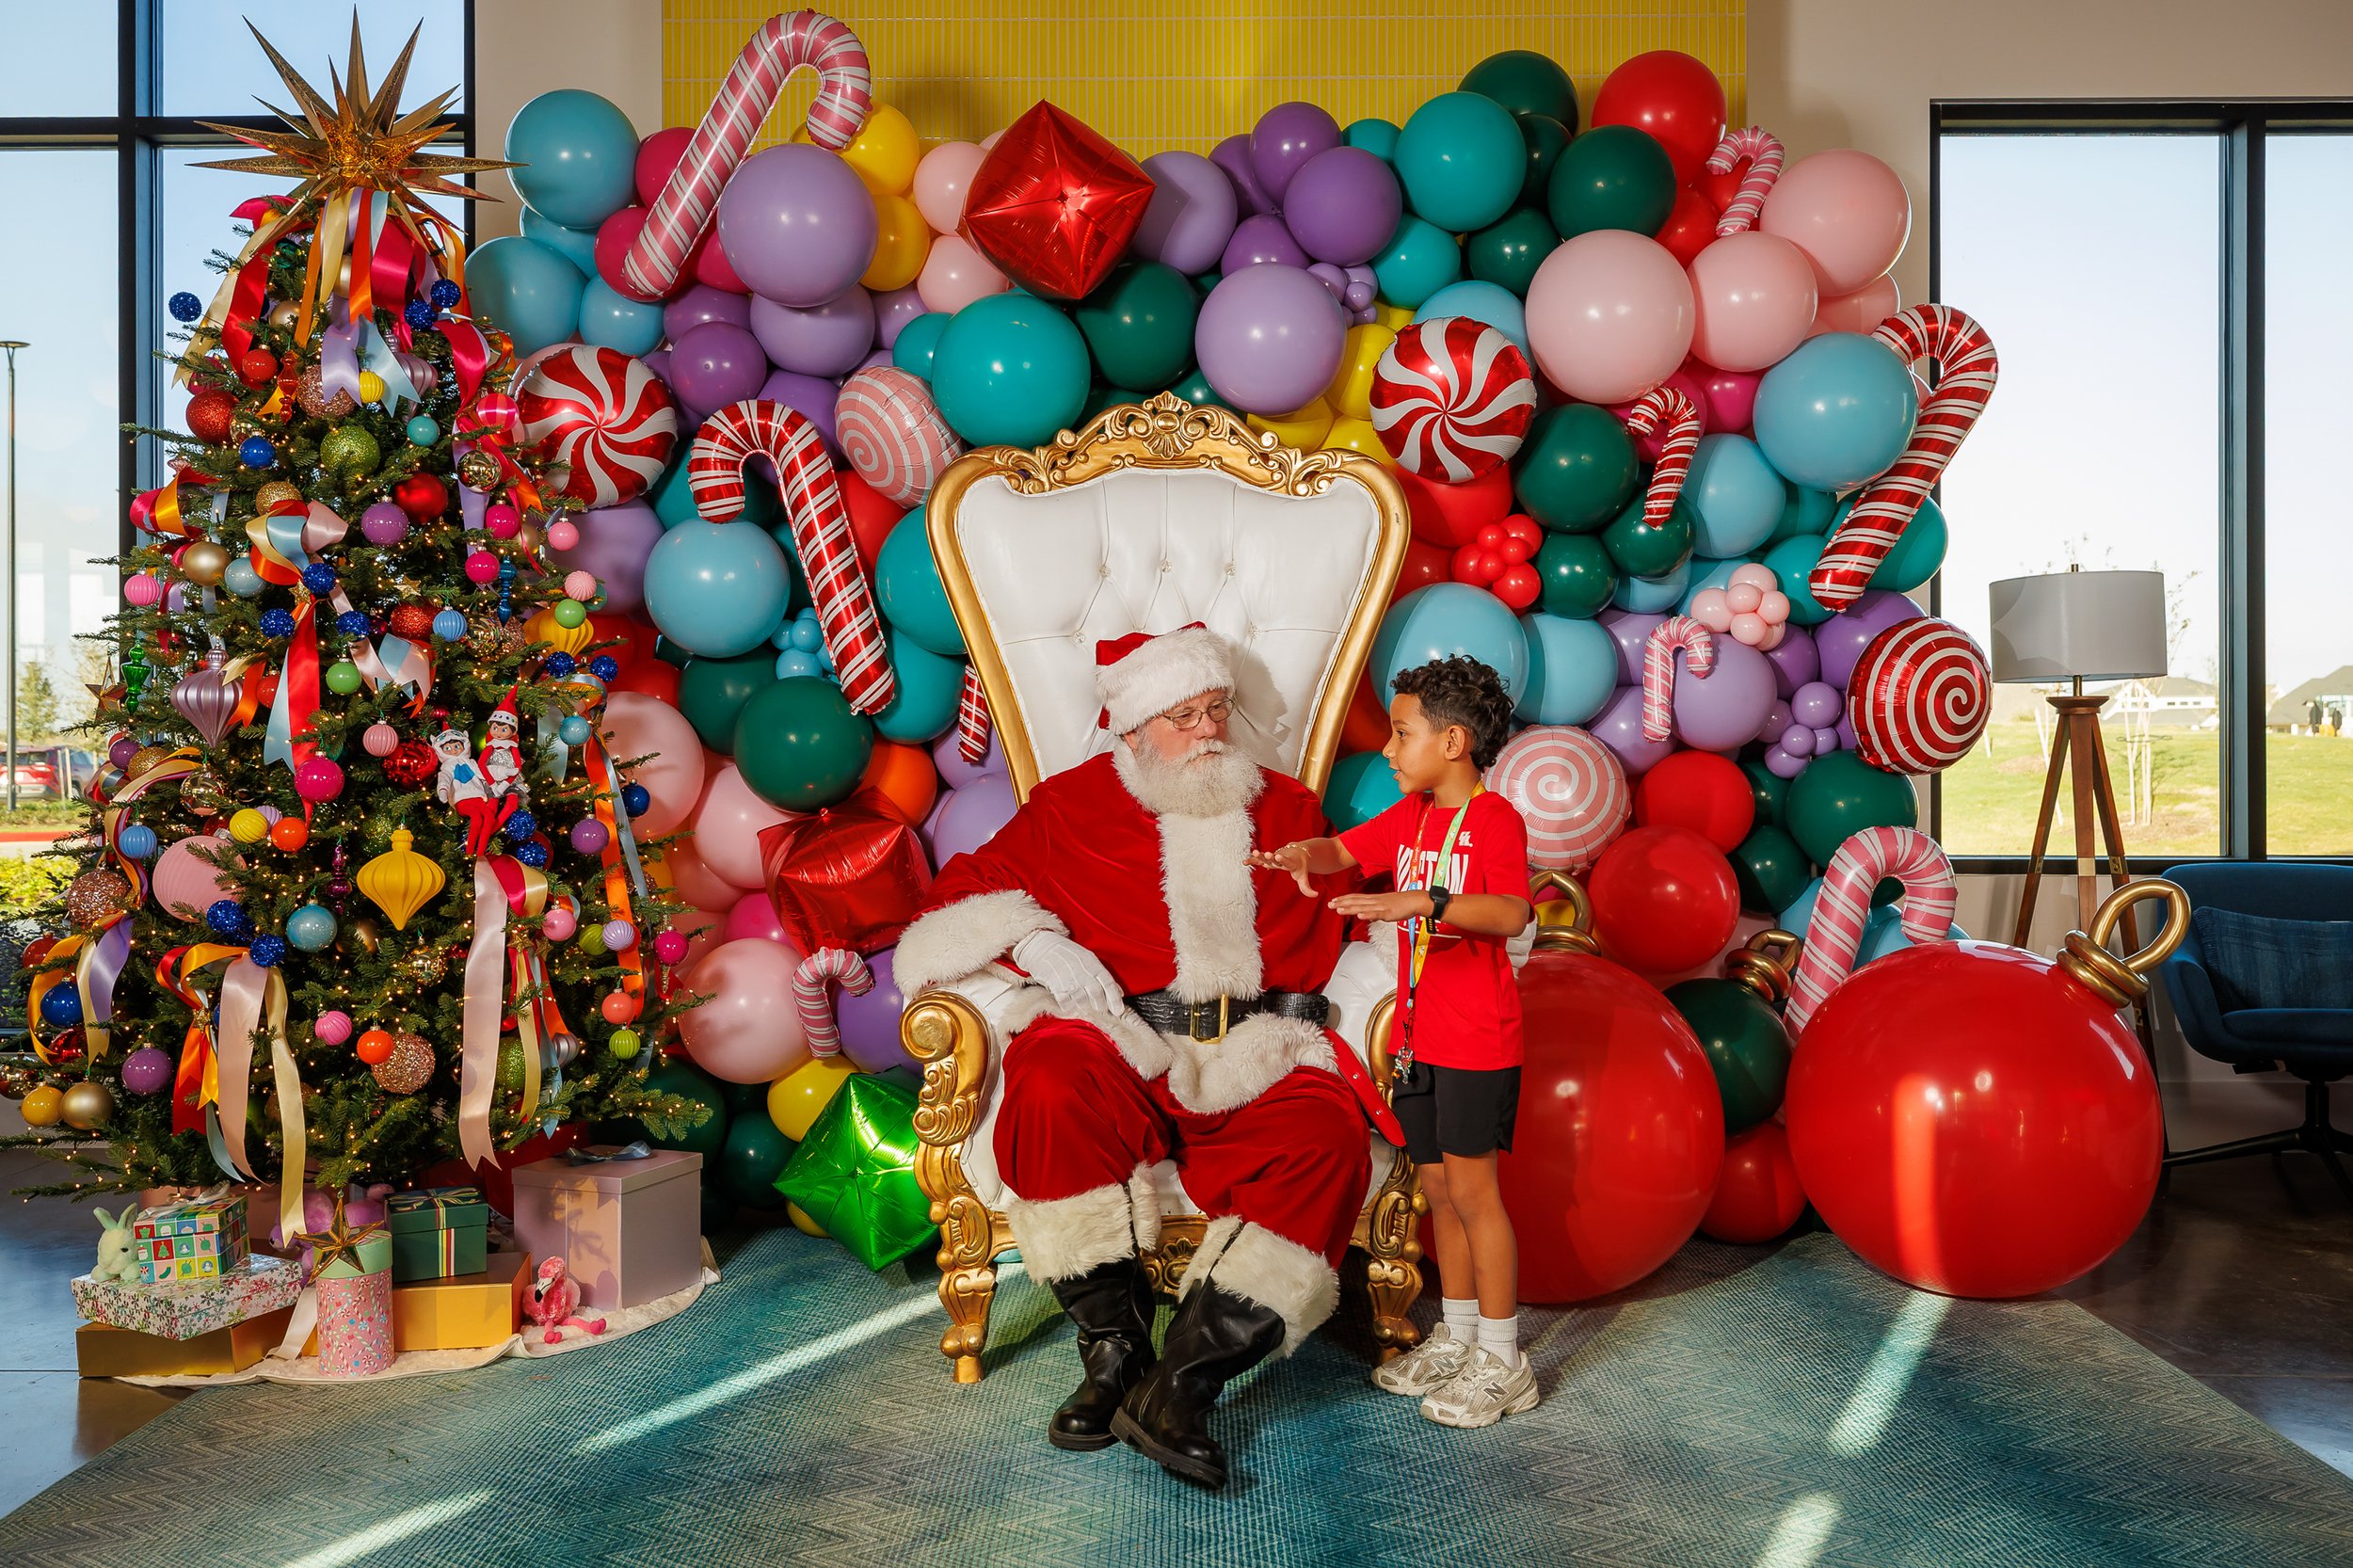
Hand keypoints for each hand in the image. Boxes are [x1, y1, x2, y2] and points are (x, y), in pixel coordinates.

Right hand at [1010, 929, 1124, 1014]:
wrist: (1041, 946)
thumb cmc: (1066, 952)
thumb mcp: (1087, 957)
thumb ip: (1101, 975)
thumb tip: (1118, 992)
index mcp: (1091, 962)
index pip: (1108, 982)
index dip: (1114, 999)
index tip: (1118, 1011)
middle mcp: (1081, 970)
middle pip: (1096, 993)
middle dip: (1101, 1005)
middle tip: (1101, 1011)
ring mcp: (1067, 978)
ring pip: (1082, 1000)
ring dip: (1085, 1007)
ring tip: (1084, 1007)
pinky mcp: (1054, 985)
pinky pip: (1065, 1002)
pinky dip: (1069, 1007)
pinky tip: (1070, 1004)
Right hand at [1246, 842, 1314, 894]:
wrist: (1298, 852)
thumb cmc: (1300, 867)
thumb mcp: (1304, 877)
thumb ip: (1307, 888)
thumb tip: (1315, 895)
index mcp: (1291, 862)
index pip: (1287, 861)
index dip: (1282, 859)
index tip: (1277, 856)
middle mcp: (1282, 858)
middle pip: (1276, 857)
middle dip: (1272, 856)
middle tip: (1269, 854)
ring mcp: (1274, 857)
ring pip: (1267, 856)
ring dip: (1261, 855)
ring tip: (1254, 852)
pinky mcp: (1269, 858)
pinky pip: (1260, 859)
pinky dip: (1253, 860)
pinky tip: (1244, 862)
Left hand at [1327, 890, 1432, 922]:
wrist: (1415, 900)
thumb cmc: (1402, 903)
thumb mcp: (1385, 906)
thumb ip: (1374, 910)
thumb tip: (1366, 914)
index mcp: (1374, 899)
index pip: (1356, 898)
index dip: (1344, 899)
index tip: (1333, 900)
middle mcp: (1375, 901)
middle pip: (1356, 901)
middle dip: (1342, 903)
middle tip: (1329, 905)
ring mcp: (1381, 906)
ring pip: (1363, 907)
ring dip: (1350, 908)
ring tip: (1338, 910)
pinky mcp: (1388, 912)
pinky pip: (1376, 913)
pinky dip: (1367, 915)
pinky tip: (1359, 916)